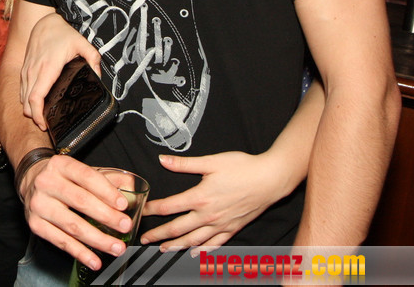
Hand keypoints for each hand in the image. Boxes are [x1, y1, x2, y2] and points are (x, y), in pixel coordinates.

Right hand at [20, 154, 132, 271]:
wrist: (31, 180)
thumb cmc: (62, 177)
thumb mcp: (82, 171)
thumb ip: (108, 178)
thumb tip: (132, 186)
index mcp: (61, 165)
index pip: (86, 177)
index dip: (106, 191)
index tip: (123, 205)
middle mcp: (47, 183)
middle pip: (81, 202)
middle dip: (106, 216)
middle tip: (124, 226)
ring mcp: (40, 205)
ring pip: (72, 225)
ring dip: (97, 239)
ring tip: (116, 247)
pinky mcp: (36, 224)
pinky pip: (61, 241)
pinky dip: (80, 253)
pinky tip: (94, 259)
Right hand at [21, 12, 99, 129]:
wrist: (44, 22)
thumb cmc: (62, 33)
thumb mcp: (83, 43)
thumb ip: (93, 58)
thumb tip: (98, 76)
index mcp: (47, 68)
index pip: (35, 97)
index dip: (37, 115)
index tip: (44, 125)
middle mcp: (33, 71)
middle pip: (26, 103)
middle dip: (34, 117)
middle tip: (46, 125)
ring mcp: (26, 71)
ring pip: (22, 98)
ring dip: (29, 109)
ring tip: (42, 117)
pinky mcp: (24, 70)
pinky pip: (21, 90)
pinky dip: (27, 100)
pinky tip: (36, 104)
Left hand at [140, 151, 293, 250]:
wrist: (271, 179)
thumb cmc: (243, 168)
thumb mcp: (211, 162)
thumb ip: (185, 164)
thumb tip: (163, 160)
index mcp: (200, 197)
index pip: (169, 207)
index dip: (153, 209)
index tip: (143, 211)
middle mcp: (208, 215)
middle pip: (177, 228)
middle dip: (159, 234)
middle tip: (145, 238)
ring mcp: (221, 225)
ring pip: (194, 240)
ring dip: (176, 246)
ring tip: (163, 249)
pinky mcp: (233, 228)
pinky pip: (215, 244)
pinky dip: (203, 251)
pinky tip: (194, 253)